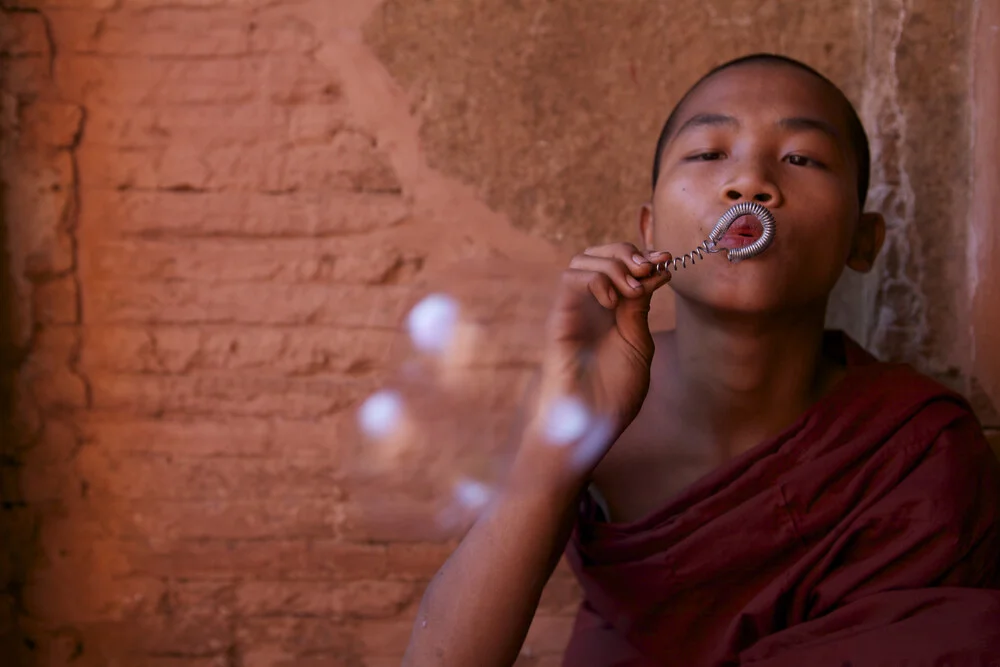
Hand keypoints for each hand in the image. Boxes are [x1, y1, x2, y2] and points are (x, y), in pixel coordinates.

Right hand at [518, 243, 670, 487]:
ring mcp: (574, 310)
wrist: (591, 424)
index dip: (644, 257)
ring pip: (582, 260)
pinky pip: (569, 280)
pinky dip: (594, 280)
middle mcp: (590, 305)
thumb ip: (640, 310)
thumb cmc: (613, 394)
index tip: (667, 260)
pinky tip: (611, 302)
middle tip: (647, 268)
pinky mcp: (559, 319)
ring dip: (612, 264)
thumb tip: (651, 272)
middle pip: (600, 254)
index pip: (622, 267)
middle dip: (626, 252)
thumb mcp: (638, 345)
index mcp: (613, 311)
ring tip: (632, 288)